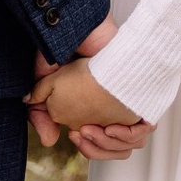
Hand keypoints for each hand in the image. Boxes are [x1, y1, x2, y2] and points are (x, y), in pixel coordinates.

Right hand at [26, 59, 150, 157]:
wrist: (85, 31)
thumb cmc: (66, 50)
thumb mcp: (46, 84)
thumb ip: (40, 113)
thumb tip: (48, 140)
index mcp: (91, 112)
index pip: (96, 147)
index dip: (85, 147)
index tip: (72, 134)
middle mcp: (110, 113)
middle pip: (111, 150)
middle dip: (94, 148)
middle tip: (78, 133)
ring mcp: (125, 109)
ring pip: (126, 146)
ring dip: (107, 145)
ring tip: (95, 130)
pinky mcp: (138, 103)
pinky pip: (140, 133)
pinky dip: (126, 136)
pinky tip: (111, 127)